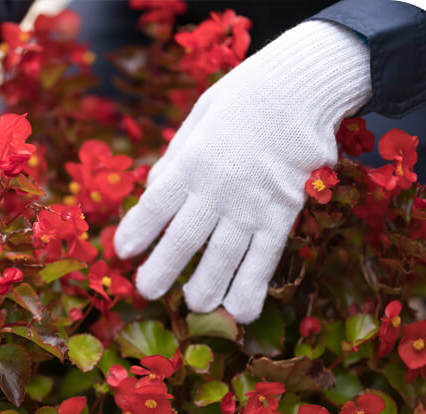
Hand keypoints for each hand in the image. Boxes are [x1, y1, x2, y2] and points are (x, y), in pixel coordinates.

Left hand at [114, 21, 371, 322]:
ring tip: (193, 305)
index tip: (122, 251)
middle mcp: (219, 188)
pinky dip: (252, 287)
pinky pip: (266, 258)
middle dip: (162, 269)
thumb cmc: (244, 99)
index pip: (157, 203)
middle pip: (184, 238)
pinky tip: (241, 312)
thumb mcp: (198, 118)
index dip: (138, 229)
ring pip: (224, 256)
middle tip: (147, 290)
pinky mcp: (282, 214)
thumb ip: (175, 158)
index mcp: (193, 161)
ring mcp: (252, 205)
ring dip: (206, 286)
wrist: (303, 88)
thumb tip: (153, 190)